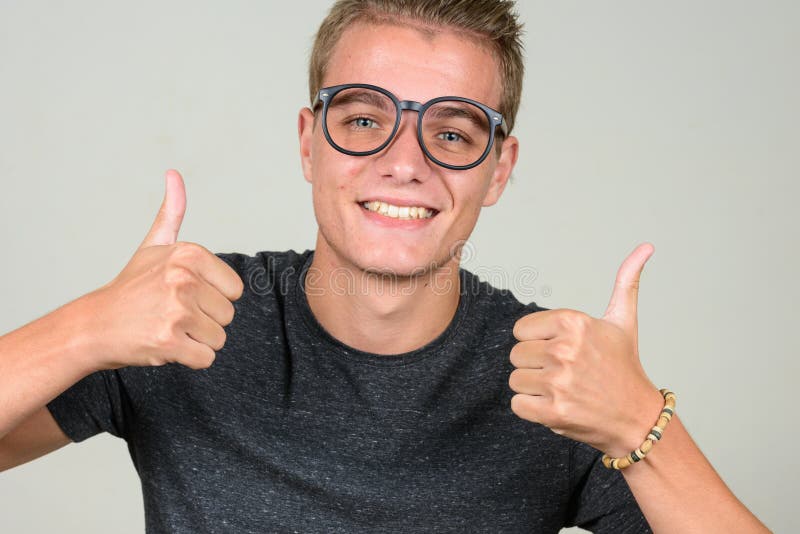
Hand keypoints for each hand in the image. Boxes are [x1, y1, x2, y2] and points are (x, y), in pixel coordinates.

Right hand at [85, 169, 243, 370]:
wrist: (94, 326)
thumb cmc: (131, 288)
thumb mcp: (153, 246)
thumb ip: (171, 213)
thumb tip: (174, 174)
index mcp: (189, 254)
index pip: (235, 290)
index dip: (213, 298)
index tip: (184, 295)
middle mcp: (183, 279)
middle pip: (228, 315)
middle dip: (205, 321)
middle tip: (172, 314)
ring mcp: (176, 311)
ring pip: (219, 338)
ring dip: (197, 341)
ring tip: (168, 328)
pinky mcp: (169, 341)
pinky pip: (206, 358)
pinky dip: (189, 359)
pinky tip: (165, 345)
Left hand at [508, 243, 663, 456]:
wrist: (638, 418)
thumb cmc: (625, 368)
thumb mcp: (624, 321)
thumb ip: (626, 282)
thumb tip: (646, 246)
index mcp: (573, 323)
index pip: (521, 330)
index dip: (538, 342)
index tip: (562, 352)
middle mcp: (564, 350)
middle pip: (516, 355)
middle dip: (535, 366)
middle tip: (565, 374)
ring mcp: (558, 382)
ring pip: (516, 380)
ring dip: (534, 389)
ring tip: (563, 390)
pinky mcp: (553, 412)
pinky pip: (517, 404)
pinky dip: (532, 409)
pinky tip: (557, 406)